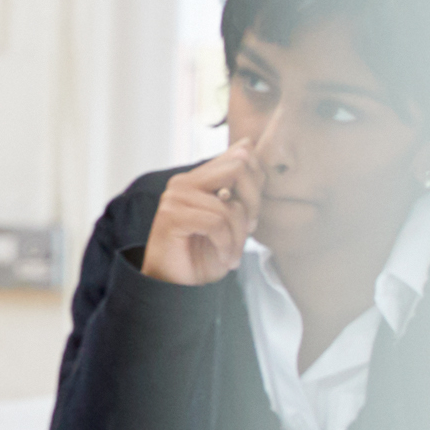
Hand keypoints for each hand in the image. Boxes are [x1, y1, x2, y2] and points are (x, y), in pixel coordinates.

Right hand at [143, 150, 257, 288]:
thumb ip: (237, 186)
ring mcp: (175, 198)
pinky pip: (216, 223)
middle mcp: (184, 182)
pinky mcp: (171, 216)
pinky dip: (226, 245)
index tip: (252, 215)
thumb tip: (246, 144)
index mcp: (198, 178)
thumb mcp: (230, 217)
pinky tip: (223, 258)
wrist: (178, 286)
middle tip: (249, 231)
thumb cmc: (204, 253)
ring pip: (230, 204)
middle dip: (253, 204)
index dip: (258, 184)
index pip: (241, 157)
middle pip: (239, 168)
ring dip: (239, 237)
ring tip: (231, 254)